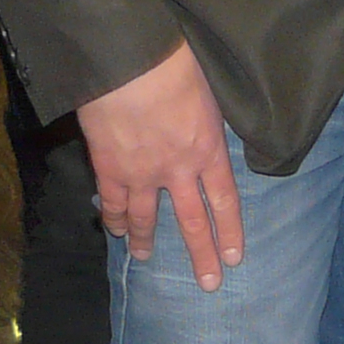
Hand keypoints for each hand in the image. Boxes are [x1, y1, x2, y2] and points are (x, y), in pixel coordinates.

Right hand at [77, 41, 242, 288]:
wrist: (129, 59)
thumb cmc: (173, 62)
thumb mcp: (208, 91)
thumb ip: (207, 120)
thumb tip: (204, 130)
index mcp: (208, 149)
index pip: (225, 200)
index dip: (229, 231)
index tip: (233, 257)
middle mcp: (178, 169)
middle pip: (192, 222)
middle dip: (201, 255)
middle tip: (208, 284)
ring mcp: (142, 172)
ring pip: (146, 218)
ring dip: (145, 240)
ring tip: (143, 258)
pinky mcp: (109, 166)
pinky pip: (112, 202)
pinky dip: (113, 218)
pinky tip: (114, 229)